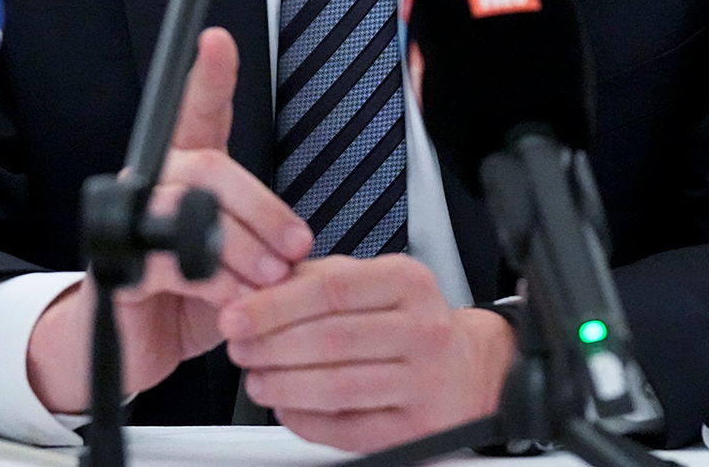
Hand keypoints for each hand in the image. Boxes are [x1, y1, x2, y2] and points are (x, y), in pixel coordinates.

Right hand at [27, 27, 311, 411]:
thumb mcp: (239, 271)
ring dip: (240, 249)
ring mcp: (129, 223)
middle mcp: (154, 186)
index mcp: (188, 177)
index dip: (209, 76)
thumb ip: (265, 251)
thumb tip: (302, 250)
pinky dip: (212, 283)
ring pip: (188, 209)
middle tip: (294, 249)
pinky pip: (169, 261)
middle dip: (262, 208)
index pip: (200, 114)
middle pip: (208, 166)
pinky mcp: (115, 266)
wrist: (135, 351)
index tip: (217, 41)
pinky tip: (232, 300)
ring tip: (267, 282)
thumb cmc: (187, 302)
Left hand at [221, 254, 517, 451]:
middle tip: (239, 348)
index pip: (331, 289)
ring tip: (256, 379)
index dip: (275, 304)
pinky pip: (347, 429)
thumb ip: (320, 278)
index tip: (236, 314)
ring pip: (336, 388)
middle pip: (330, 340)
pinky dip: (306, 420)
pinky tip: (286, 407)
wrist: (471, 370)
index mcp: (409, 283)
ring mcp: (424, 384)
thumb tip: (258, 287)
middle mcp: (423, 331)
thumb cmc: (412, 322)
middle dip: (270, 346)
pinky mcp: (417, 431)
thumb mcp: (378, 281)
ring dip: (282, 385)